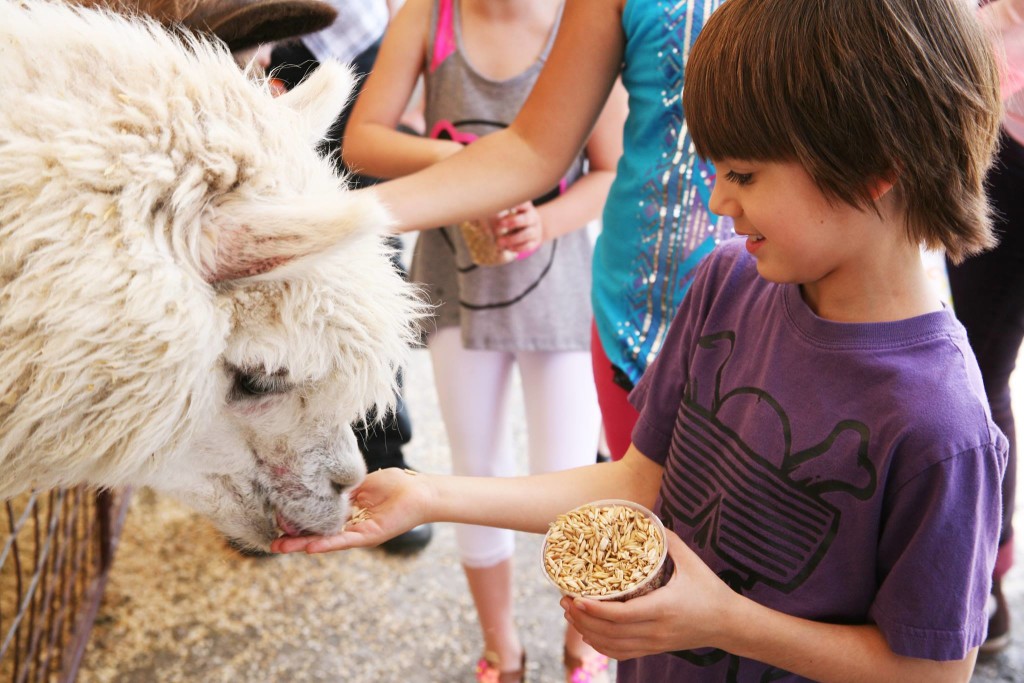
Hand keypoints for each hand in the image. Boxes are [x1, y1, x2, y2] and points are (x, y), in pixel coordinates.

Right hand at [270, 468, 430, 553]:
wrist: (419, 492)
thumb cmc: (395, 484)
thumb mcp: (361, 483)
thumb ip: (342, 488)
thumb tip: (319, 486)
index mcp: (347, 511)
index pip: (317, 518)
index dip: (299, 520)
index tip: (278, 521)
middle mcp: (349, 525)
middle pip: (317, 533)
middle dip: (294, 539)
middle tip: (272, 545)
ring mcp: (358, 532)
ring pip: (326, 540)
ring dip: (304, 545)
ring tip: (281, 549)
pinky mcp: (369, 536)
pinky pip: (345, 540)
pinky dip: (327, 544)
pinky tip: (309, 547)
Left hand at [492, 202, 543, 253]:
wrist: (530, 230)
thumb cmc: (514, 218)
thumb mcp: (510, 212)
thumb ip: (502, 211)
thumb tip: (489, 212)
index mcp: (526, 208)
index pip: (524, 204)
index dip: (516, 205)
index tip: (506, 206)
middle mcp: (533, 218)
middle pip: (526, 219)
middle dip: (513, 222)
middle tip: (499, 224)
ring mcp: (535, 230)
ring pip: (527, 234)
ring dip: (513, 238)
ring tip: (499, 242)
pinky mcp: (535, 242)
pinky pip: (528, 245)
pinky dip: (518, 247)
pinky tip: (508, 247)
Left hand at [560, 530, 738, 659]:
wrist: (729, 624)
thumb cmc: (710, 589)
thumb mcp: (692, 561)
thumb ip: (668, 540)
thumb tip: (645, 518)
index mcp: (664, 608)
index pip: (621, 615)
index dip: (595, 609)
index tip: (576, 597)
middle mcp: (656, 631)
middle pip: (610, 632)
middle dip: (582, 618)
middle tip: (564, 600)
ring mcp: (655, 644)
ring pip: (612, 645)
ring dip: (586, 631)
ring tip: (570, 613)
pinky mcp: (654, 650)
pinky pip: (621, 654)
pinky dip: (600, 645)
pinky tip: (587, 632)